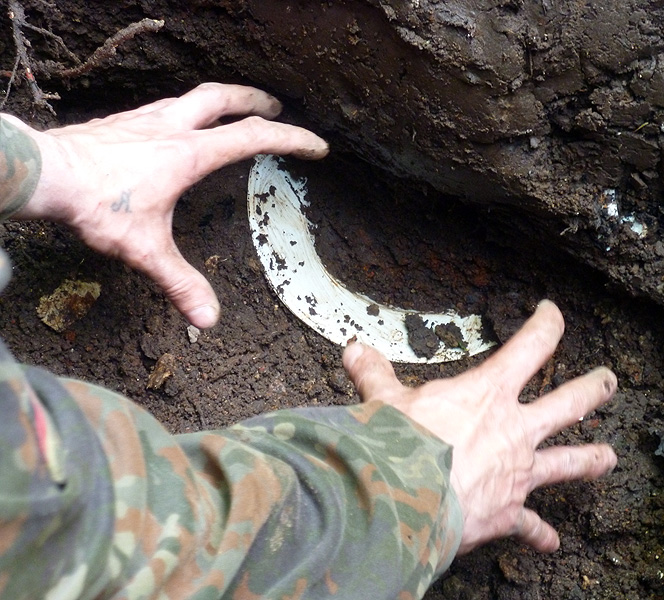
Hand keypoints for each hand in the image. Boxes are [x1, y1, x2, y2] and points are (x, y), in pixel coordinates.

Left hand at [9, 82, 328, 327]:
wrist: (46, 173)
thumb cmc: (97, 204)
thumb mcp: (145, 250)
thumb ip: (179, 282)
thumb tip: (208, 319)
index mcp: (189, 154)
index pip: (253, 138)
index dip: (291, 139)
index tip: (315, 145)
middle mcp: (171, 128)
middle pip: (224, 98)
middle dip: (255, 100)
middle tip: (274, 106)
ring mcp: (145, 120)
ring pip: (192, 97)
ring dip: (220, 101)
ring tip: (231, 111)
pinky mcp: (122, 122)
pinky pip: (165, 107)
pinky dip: (185, 111)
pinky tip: (176, 128)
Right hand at [342, 300, 616, 553]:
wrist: (405, 500)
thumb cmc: (398, 444)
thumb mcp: (384, 401)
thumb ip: (374, 375)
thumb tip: (353, 350)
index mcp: (489, 392)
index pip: (531, 346)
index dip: (547, 324)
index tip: (553, 311)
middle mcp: (515, 430)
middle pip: (568, 404)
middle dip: (592, 390)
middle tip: (610, 381)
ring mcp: (518, 473)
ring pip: (568, 463)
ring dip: (590, 460)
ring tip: (610, 458)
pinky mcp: (507, 512)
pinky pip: (530, 524)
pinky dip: (539, 533)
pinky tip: (551, 543)